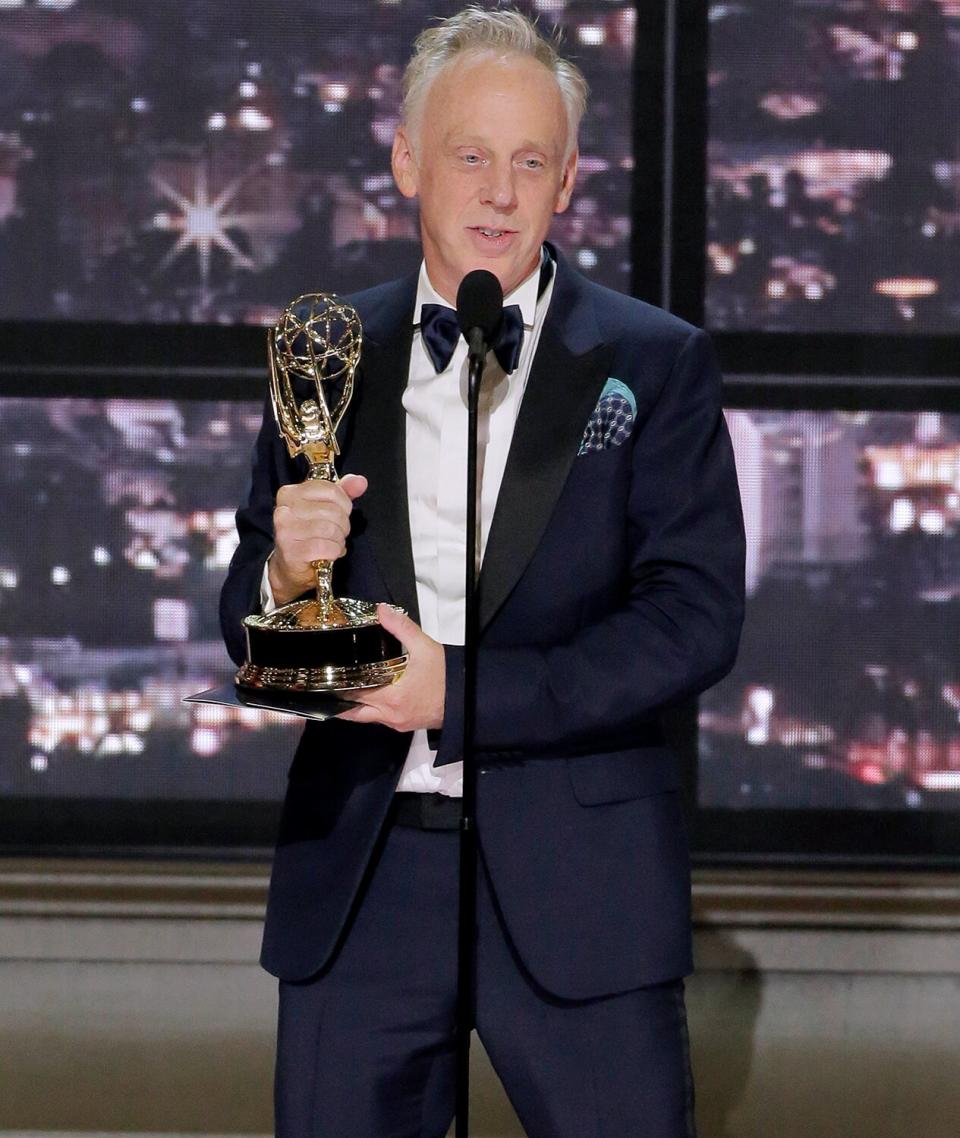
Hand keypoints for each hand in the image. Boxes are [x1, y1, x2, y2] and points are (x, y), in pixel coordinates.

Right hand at [269, 473, 366, 604]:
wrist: (288, 567)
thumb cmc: (308, 534)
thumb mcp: (324, 507)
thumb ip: (343, 492)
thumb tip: (360, 482)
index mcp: (290, 493)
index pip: (331, 490)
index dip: (344, 504)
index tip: (340, 513)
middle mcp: (284, 510)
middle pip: (333, 511)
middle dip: (343, 525)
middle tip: (337, 533)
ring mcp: (286, 531)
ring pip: (330, 529)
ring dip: (338, 539)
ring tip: (333, 543)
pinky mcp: (292, 551)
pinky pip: (327, 547)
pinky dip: (334, 551)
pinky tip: (329, 553)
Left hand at [337, 604, 444, 731]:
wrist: (469, 698)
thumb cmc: (446, 675)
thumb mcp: (425, 647)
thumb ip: (401, 628)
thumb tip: (381, 610)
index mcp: (391, 697)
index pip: (354, 694)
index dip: (338, 687)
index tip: (325, 677)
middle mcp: (390, 715)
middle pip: (354, 712)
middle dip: (340, 700)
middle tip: (327, 685)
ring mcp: (397, 723)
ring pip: (366, 718)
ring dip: (355, 706)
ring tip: (344, 688)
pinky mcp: (405, 725)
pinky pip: (380, 719)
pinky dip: (370, 710)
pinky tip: (369, 695)